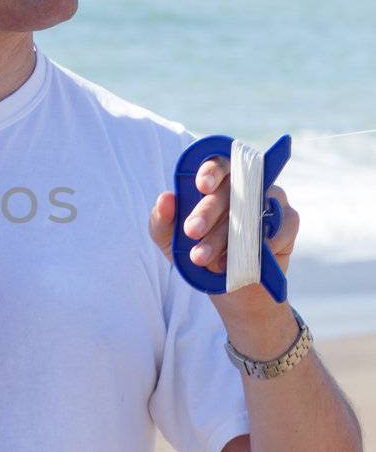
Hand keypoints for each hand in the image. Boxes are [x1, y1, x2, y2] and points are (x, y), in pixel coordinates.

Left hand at [149, 155, 300, 332]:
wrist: (227, 287)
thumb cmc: (198, 253)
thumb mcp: (171, 242)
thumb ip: (161, 221)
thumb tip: (166, 198)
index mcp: (217, 183)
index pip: (218, 164)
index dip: (211, 170)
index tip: (201, 186)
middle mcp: (246, 185)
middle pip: (232, 187)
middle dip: (208, 211)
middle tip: (192, 231)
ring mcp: (270, 200)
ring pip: (255, 207)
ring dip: (231, 233)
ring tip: (205, 258)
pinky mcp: (289, 221)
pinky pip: (285, 223)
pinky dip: (267, 240)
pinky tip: (248, 256)